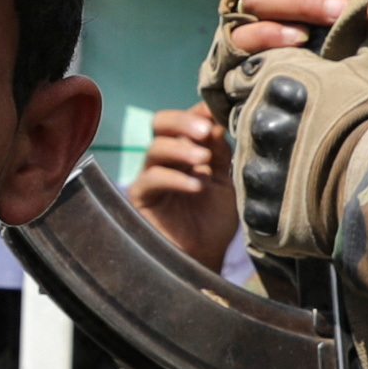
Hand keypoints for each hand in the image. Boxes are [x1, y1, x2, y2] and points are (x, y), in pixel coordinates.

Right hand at [130, 105, 237, 265]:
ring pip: (156, 148)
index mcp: (189, 149)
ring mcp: (152, 175)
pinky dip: (175, 178)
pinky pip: (152, 179)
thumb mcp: (225, 182)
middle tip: (204, 130)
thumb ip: (220, 153)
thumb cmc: (214, 221)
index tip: (217, 110)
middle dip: (182, 121)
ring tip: (203, 160)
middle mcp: (168, 158)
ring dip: (181, 149)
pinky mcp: (142, 197)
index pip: (188, 119)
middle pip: (161, 122)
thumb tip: (217, 119)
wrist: (204, 257)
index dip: (200, 110)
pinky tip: (196, 186)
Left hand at [236, 50, 367, 264]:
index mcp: (273, 76)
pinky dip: (278, 210)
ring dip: (272, 170)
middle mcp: (252, 119)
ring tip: (311, 178)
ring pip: (250, 166)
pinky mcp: (257, 213)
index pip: (245, 76)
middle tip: (306, 143)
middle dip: (269, 130)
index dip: (267, 88)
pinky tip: (307, 208)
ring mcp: (251, 169)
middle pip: (245, 121)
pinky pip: (258, 209)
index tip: (292, 101)